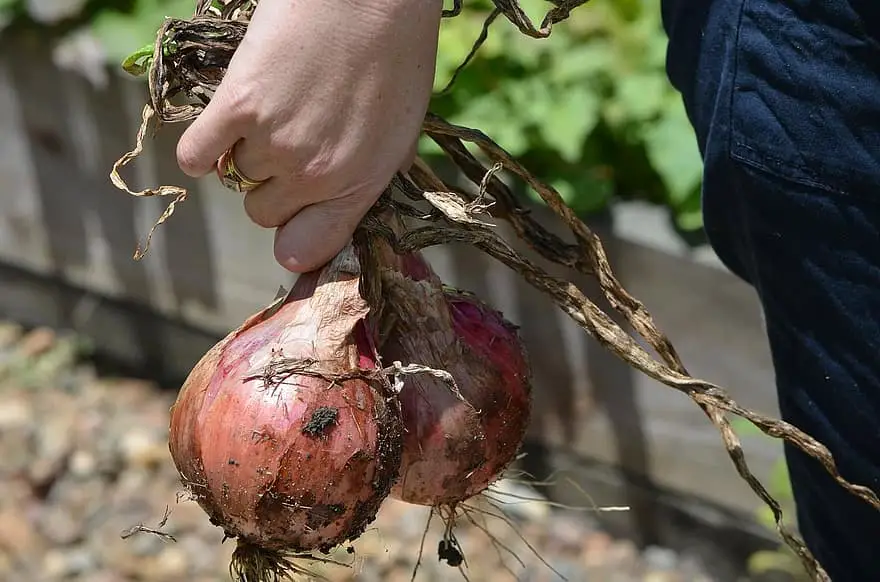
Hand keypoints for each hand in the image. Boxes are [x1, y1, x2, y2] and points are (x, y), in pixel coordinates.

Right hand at [175, 0, 442, 272]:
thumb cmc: (398, 50)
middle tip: (285, 145)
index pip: (308, 248)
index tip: (291, 220)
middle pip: (262, 214)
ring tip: (272, 109)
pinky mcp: (238, 105)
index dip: (295, 239)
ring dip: (245, 151)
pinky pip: (196, 154)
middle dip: (270, 187)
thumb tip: (362, 205)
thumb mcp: (405, 127)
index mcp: (360, 184)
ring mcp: (275, 143)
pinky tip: (222, 126)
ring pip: (235, 176)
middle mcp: (315, 175)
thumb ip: (378, 173)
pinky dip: (201, 147)